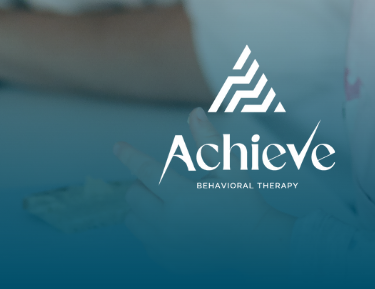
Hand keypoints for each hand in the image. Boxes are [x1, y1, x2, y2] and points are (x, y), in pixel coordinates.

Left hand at [114, 108, 293, 270]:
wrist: (256, 247)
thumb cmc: (245, 203)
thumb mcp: (231, 169)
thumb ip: (210, 142)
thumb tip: (195, 113)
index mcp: (184, 198)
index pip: (146, 171)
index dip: (130, 155)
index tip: (117, 146)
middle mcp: (170, 224)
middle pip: (135, 196)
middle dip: (143, 184)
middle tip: (164, 183)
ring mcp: (168, 246)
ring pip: (134, 221)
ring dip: (143, 208)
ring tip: (166, 203)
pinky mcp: (170, 261)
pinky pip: (145, 242)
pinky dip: (151, 230)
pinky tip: (171, 225)